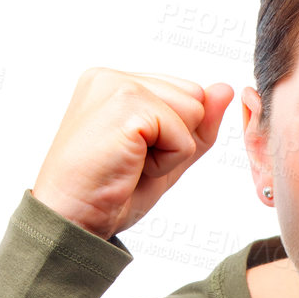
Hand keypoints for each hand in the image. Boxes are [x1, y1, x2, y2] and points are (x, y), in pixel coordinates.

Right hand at [31, 67, 235, 240]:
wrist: (72, 221)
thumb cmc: (109, 195)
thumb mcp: (165, 158)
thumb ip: (197, 125)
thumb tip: (225, 88)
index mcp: (115, 83)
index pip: (185, 94)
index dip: (174, 136)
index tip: (132, 157)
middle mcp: (113, 76)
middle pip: (194, 98)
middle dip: (176, 140)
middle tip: (131, 163)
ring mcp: (118, 85)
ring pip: (194, 111)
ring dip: (171, 151)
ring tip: (130, 164)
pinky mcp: (127, 104)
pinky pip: (184, 134)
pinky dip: (167, 162)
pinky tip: (131, 167)